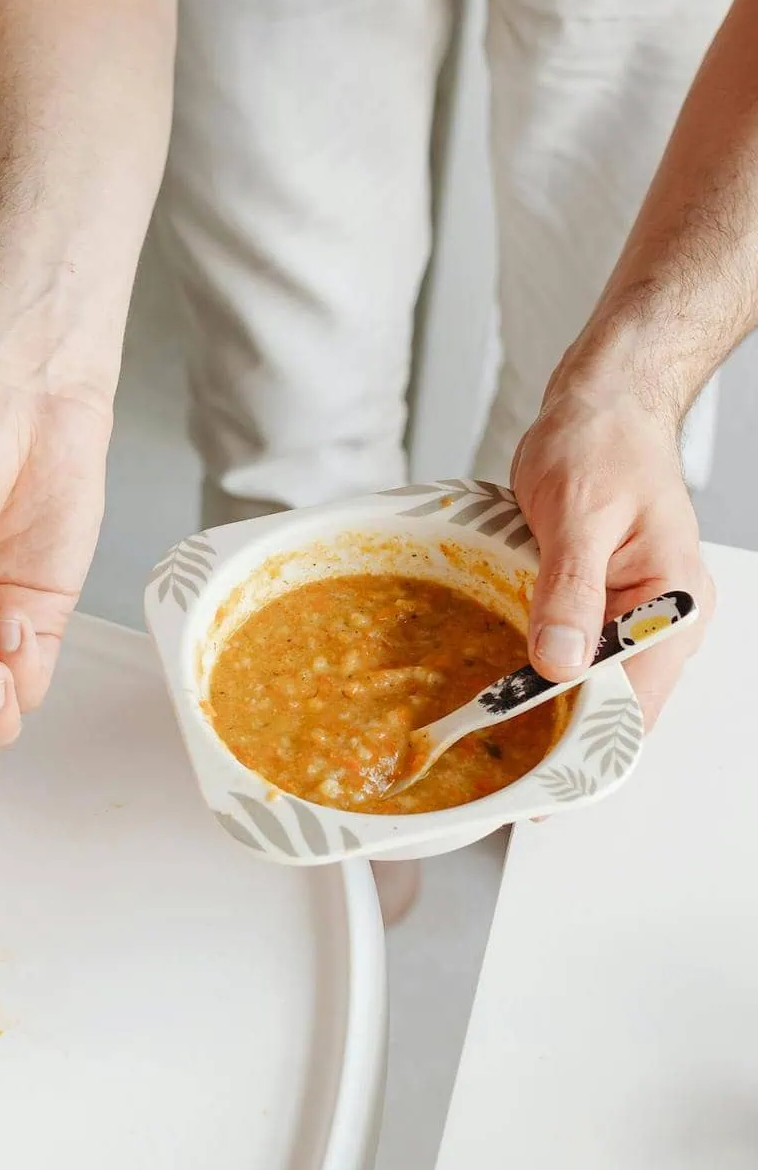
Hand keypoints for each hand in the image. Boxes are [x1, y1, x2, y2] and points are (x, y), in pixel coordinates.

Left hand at [511, 377, 711, 727]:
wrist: (601, 406)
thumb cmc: (600, 446)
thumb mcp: (577, 516)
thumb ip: (570, 591)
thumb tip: (560, 663)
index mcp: (675, 600)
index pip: (639, 700)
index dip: (587, 738)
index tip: (533, 763)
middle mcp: (665, 616)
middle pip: (617, 702)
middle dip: (561, 729)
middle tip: (499, 754)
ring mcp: (636, 611)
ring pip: (595, 681)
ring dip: (548, 700)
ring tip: (494, 728)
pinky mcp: (604, 601)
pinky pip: (578, 649)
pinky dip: (544, 666)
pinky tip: (504, 677)